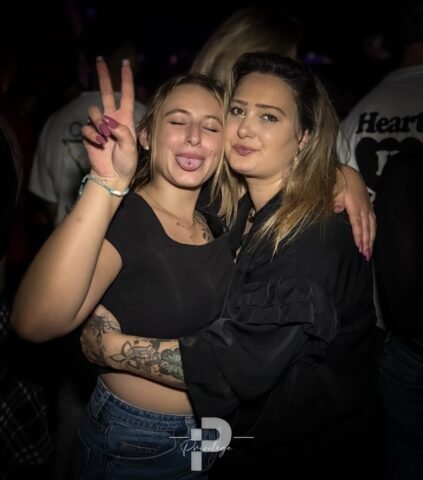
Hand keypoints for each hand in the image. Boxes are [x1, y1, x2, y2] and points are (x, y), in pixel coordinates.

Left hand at [80, 304, 121, 366]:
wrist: (113, 350)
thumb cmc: (110, 331)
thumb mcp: (106, 316)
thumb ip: (99, 309)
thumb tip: (95, 303)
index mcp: (85, 328)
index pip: (84, 324)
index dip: (89, 322)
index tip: (94, 321)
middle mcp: (83, 340)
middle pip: (84, 335)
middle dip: (89, 333)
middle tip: (98, 331)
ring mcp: (87, 351)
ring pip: (87, 345)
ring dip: (91, 343)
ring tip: (100, 341)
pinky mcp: (92, 359)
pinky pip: (91, 354)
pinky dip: (94, 352)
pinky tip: (99, 350)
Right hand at [81, 58, 137, 182]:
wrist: (113, 176)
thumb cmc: (126, 163)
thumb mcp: (131, 147)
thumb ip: (123, 133)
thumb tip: (109, 123)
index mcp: (125, 119)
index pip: (126, 94)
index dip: (126, 79)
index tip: (125, 63)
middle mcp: (112, 119)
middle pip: (106, 92)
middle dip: (103, 76)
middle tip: (100, 60)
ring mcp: (99, 126)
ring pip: (93, 111)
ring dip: (99, 122)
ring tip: (106, 136)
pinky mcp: (89, 134)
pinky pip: (87, 128)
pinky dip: (93, 135)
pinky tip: (100, 144)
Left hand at [334, 165, 375, 259]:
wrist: (348, 174)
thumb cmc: (339, 184)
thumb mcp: (333, 192)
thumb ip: (334, 202)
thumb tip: (337, 209)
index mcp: (355, 205)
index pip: (357, 223)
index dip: (359, 236)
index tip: (359, 246)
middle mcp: (364, 207)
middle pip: (367, 228)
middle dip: (367, 242)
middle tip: (366, 255)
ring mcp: (368, 207)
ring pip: (372, 225)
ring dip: (371, 239)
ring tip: (369, 251)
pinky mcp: (369, 206)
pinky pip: (373, 221)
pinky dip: (373, 231)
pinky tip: (372, 238)